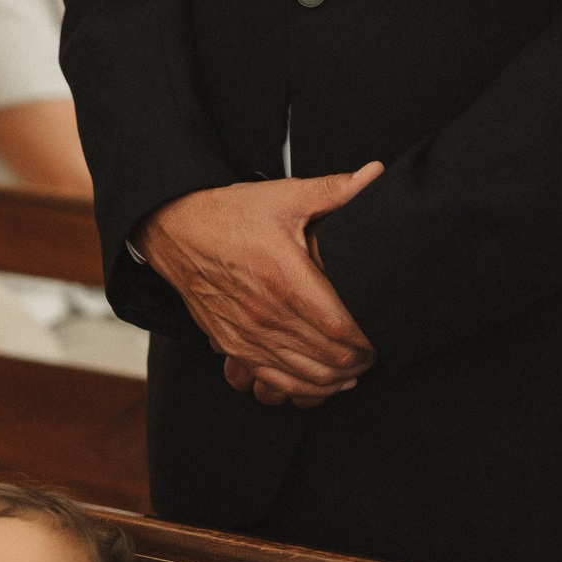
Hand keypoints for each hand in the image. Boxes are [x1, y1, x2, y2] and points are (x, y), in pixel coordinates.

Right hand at [136, 164, 383, 403]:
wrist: (175, 232)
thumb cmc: (229, 214)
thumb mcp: (284, 196)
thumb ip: (335, 189)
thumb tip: (375, 173)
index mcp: (284, 278)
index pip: (340, 327)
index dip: (369, 339)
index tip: (386, 333)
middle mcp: (265, 314)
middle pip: (329, 357)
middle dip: (362, 360)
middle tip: (379, 350)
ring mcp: (247, 334)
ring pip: (306, 376)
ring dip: (339, 378)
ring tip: (359, 367)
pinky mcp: (233, 346)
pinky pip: (276, 382)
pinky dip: (306, 388)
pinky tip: (327, 382)